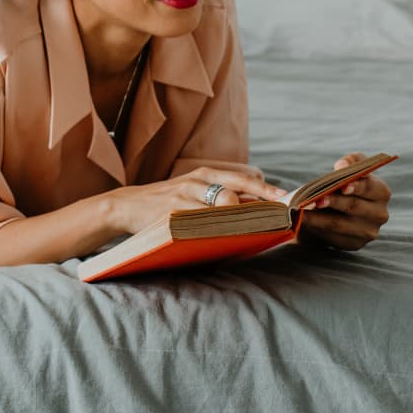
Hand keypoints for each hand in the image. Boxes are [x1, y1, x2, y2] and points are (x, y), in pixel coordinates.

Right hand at [107, 167, 290, 233]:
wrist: (128, 205)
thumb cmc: (168, 203)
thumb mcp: (193, 191)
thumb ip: (220, 197)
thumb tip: (256, 207)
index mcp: (205, 174)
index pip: (242, 180)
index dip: (265, 189)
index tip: (285, 198)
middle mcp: (197, 181)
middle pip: (237, 189)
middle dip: (260, 201)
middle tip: (277, 214)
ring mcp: (184, 196)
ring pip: (221, 206)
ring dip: (239, 219)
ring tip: (252, 229)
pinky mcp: (172, 212)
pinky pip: (201, 222)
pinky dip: (215, 229)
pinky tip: (223, 237)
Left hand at [296, 152, 391, 251]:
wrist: (341, 209)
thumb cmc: (346, 184)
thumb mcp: (351, 167)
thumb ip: (349, 161)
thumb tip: (341, 167)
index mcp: (381, 192)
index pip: (370, 188)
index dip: (357, 186)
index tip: (343, 185)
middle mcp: (379, 214)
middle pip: (353, 207)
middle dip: (333, 202)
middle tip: (315, 199)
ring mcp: (367, 232)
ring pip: (340, 225)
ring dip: (319, 218)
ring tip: (302, 211)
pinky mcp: (353, 244)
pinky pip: (333, 238)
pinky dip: (317, 229)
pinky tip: (303, 222)